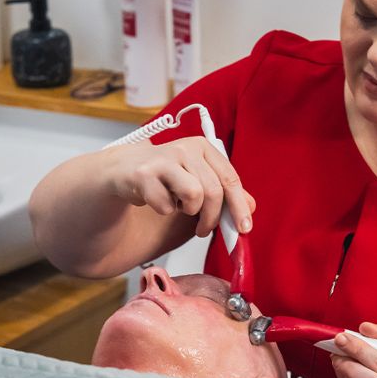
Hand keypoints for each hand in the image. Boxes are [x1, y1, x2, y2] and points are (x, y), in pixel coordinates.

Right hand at [104, 137, 255, 236]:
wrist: (124, 170)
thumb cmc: (166, 177)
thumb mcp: (198, 180)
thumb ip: (224, 192)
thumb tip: (251, 206)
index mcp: (203, 147)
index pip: (230, 178)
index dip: (239, 206)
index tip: (244, 228)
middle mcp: (186, 148)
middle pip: (214, 191)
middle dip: (211, 218)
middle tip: (203, 230)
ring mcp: (164, 159)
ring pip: (194, 195)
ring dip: (188, 211)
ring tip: (179, 207)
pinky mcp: (143, 174)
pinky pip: (166, 205)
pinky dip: (164, 210)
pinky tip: (158, 200)